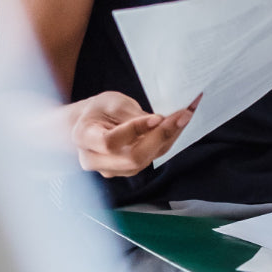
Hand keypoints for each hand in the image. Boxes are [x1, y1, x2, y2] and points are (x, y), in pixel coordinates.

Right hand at [70, 90, 199, 177]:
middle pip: (132, 158)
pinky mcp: (129, 169)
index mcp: (84, 138)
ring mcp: (113, 169)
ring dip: (170, 137)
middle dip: (161, 136)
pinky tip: (180, 123)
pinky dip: (168, 140)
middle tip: (183, 115)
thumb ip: (129, 114)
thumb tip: (158, 122)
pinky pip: (152, 157)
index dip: (135, 131)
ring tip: (186, 114)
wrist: (88, 125)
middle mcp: (96, 160)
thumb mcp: (109, 102)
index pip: (110, 143)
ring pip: (146, 159)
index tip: (157, 117)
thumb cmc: (98, 110)